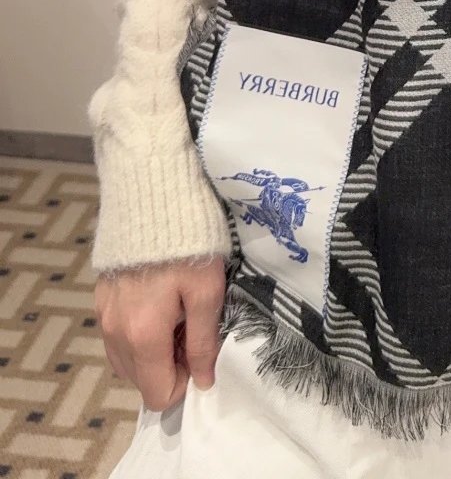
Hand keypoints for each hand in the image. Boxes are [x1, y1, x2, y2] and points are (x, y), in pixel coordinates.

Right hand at [94, 256, 224, 410]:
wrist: (152, 198)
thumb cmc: (188, 245)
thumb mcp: (207, 291)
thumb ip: (203, 340)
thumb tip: (203, 380)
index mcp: (143, 337)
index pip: (158, 394)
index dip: (185, 383)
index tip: (201, 352)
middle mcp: (115, 334)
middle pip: (141, 380)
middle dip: (170, 367)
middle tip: (193, 330)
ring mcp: (104, 316)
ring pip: (127, 360)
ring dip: (153, 352)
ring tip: (177, 315)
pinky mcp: (101, 299)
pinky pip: (117, 337)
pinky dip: (138, 335)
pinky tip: (159, 303)